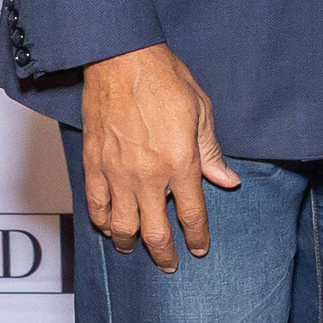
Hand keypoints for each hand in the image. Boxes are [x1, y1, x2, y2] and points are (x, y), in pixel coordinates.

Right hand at [81, 45, 239, 272]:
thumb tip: (227, 180)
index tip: (198, 249)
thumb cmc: (164, 79)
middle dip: (164, 253)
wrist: (121, 58)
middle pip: (155, 231)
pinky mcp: (94, 164)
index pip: (192, 214)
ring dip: (130, 243)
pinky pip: (95, 205)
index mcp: (180, 162)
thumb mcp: (200, 112)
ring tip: (135, 248)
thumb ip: (211, 152)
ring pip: (122, 226)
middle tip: (168, 264)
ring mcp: (117, 172)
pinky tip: (109, 227)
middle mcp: (148, 175)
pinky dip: (102, 221)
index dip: (196, 237)